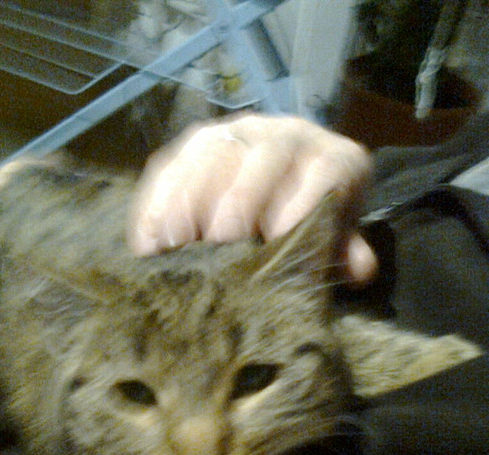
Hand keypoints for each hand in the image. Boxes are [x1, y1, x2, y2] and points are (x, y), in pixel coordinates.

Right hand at [129, 113, 376, 284]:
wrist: (287, 187)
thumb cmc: (314, 225)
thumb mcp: (334, 241)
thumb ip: (343, 251)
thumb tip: (358, 268)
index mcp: (333, 159)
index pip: (322, 177)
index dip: (297, 215)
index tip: (272, 253)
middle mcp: (286, 135)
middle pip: (258, 164)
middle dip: (235, 214)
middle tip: (217, 260)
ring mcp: (237, 133)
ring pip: (210, 158)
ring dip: (187, 207)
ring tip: (174, 251)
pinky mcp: (194, 144)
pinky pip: (171, 167)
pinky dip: (157, 206)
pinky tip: (150, 244)